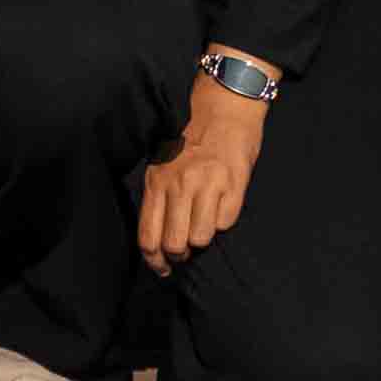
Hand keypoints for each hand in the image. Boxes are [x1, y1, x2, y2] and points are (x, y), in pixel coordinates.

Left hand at [136, 74, 268, 269]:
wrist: (225, 111)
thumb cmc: (192, 142)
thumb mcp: (163, 165)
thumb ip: (159, 199)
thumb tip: (158, 242)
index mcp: (157, 181)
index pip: (148, 236)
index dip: (155, 261)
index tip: (162, 269)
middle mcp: (179, 184)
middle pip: (174, 244)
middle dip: (180, 255)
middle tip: (186, 250)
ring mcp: (207, 185)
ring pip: (200, 239)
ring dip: (203, 239)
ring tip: (205, 225)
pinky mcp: (233, 185)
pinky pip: (225, 223)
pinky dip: (223, 222)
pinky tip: (222, 205)